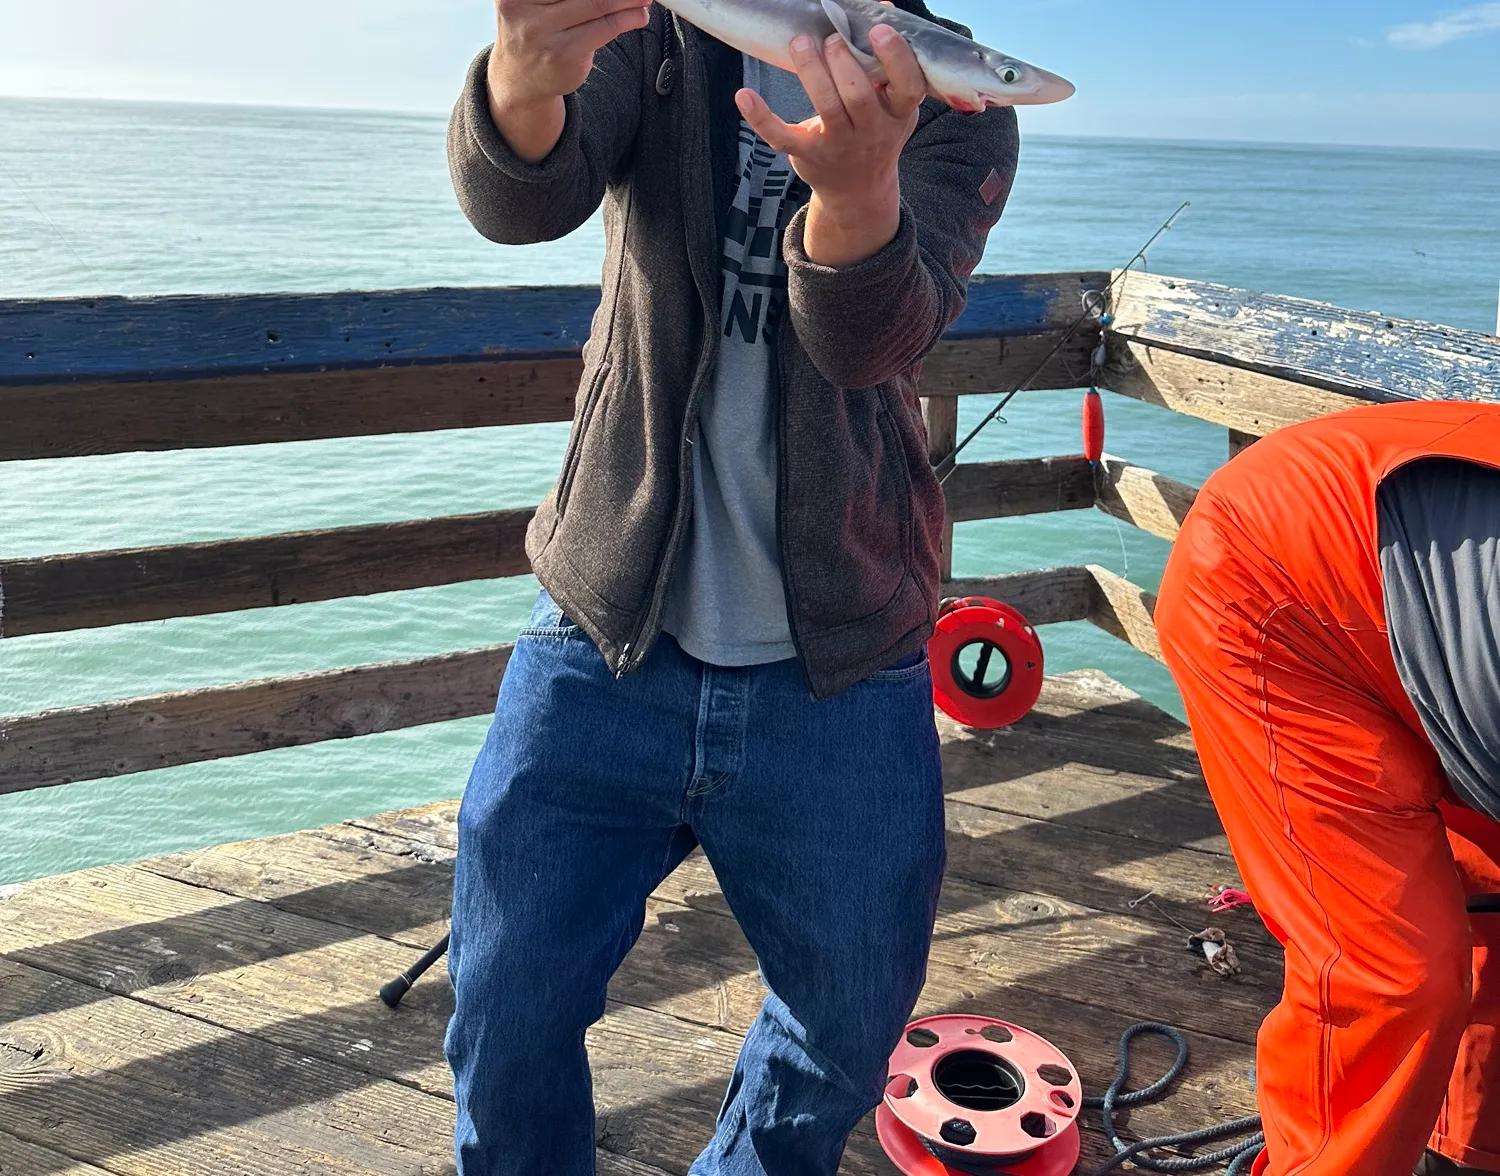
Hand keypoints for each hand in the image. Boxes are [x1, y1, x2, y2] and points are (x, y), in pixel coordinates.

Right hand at [487, 0, 650, 161]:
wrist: (521, 79)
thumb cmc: (536, 29)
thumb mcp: (538, 2)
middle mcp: (524, 9)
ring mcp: (543, 34)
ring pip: (599, 4)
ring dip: (629, 0)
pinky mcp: (564, 56)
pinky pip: (605, 29)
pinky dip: (628, 19)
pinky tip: (637, 16)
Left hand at [736, 14, 924, 266]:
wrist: (858, 189)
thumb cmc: (875, 131)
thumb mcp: (894, 103)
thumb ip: (889, 61)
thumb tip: (880, 6)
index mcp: (897, 113)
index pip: (907, 86)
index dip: (895, 58)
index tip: (878, 30)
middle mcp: (871, 131)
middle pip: (859, 96)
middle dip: (843, 62)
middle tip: (831, 37)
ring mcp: (839, 146)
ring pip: (826, 109)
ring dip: (811, 72)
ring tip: (800, 43)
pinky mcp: (809, 154)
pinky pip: (783, 136)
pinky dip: (761, 117)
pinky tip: (744, 95)